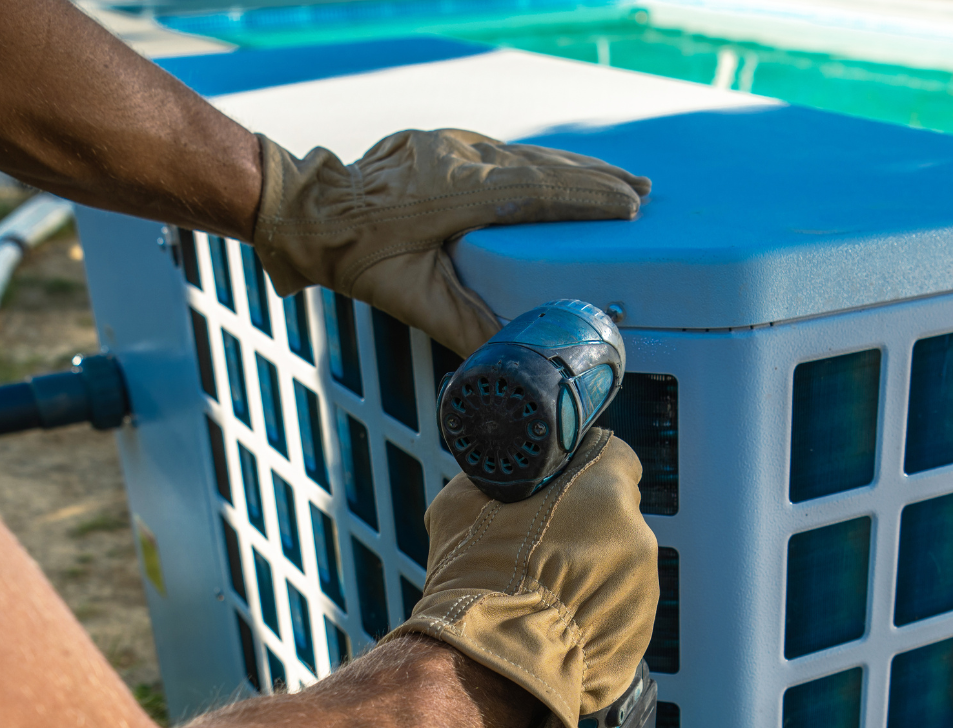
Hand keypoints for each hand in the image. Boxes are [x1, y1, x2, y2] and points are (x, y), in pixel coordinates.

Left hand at [252, 130, 650, 355]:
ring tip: (619, 180)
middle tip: (641, 193)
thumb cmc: (357, 255)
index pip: (540, 191)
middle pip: (544, 167)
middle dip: (596, 181)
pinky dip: (543, 162)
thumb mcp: (411, 298)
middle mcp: (462, 159)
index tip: (629, 206)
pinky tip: (562, 169)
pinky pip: (508, 151)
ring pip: (529, 154)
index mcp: (459, 194)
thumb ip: (463, 325)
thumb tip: (506, 358)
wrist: (312, 210)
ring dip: (575, 167)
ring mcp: (454, 146)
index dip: (588, 199)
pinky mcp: (446, 144)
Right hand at [387, 430, 659, 727]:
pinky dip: (590, 612)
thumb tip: (507, 476)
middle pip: (616, 516)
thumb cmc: (476, 576)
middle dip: (585, 526)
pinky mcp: (639, 632)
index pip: (612, 457)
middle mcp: (635, 532)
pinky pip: (615, 608)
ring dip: (589, 572)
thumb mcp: (466, 500)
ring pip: (617, 565)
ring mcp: (643, 586)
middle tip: (542, 544)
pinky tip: (552, 622)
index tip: (562, 486)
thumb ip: (502, 478)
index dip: (584, 470)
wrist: (488, 659)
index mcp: (604, 487)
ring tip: (542, 591)